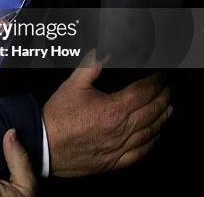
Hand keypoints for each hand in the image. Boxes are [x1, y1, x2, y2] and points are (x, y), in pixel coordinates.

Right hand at [43, 54, 171, 176]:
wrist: (44, 144)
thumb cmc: (58, 116)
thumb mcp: (73, 84)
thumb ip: (92, 65)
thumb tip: (103, 51)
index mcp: (114, 108)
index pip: (144, 92)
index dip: (156, 82)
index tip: (161, 76)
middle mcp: (122, 129)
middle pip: (153, 111)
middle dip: (163, 97)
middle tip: (168, 88)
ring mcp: (120, 147)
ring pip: (151, 132)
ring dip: (162, 118)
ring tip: (168, 108)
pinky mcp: (114, 161)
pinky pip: (141, 153)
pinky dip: (152, 143)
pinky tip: (155, 136)